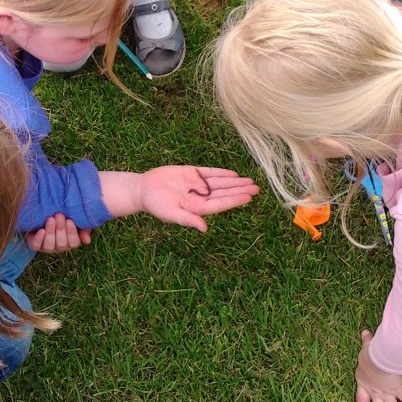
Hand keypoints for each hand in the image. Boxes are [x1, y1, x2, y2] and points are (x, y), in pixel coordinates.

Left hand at [26, 213, 91, 252]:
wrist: (43, 215)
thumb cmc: (63, 217)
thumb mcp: (75, 220)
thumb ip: (83, 229)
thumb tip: (87, 241)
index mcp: (70, 242)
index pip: (74, 242)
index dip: (72, 232)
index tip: (70, 221)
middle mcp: (59, 247)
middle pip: (62, 243)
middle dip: (60, 229)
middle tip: (59, 215)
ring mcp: (47, 247)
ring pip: (50, 245)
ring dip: (51, 232)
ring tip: (50, 219)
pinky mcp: (36, 245)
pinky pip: (37, 245)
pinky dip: (39, 239)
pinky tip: (41, 230)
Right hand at [139, 166, 258, 232]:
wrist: (143, 189)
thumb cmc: (156, 205)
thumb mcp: (171, 214)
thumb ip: (188, 220)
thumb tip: (204, 229)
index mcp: (197, 207)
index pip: (221, 203)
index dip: (235, 200)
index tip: (249, 197)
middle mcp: (200, 196)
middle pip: (224, 192)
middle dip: (240, 190)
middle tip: (258, 188)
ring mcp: (197, 184)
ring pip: (220, 182)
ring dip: (235, 182)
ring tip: (251, 181)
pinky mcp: (191, 172)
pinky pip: (209, 172)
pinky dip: (221, 173)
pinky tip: (233, 174)